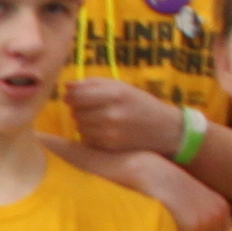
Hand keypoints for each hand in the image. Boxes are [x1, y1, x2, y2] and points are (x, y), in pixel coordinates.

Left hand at [59, 75, 178, 158]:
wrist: (164, 129)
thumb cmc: (139, 103)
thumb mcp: (120, 86)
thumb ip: (92, 84)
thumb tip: (67, 86)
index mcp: (115, 94)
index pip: (76, 95)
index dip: (70, 95)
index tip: (73, 95)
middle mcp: (112, 114)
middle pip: (75, 111)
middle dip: (78, 108)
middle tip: (91, 107)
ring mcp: (110, 133)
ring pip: (79, 126)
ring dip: (83, 121)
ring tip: (99, 118)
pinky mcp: (110, 146)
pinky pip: (86, 138)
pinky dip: (90, 134)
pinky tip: (103, 129)